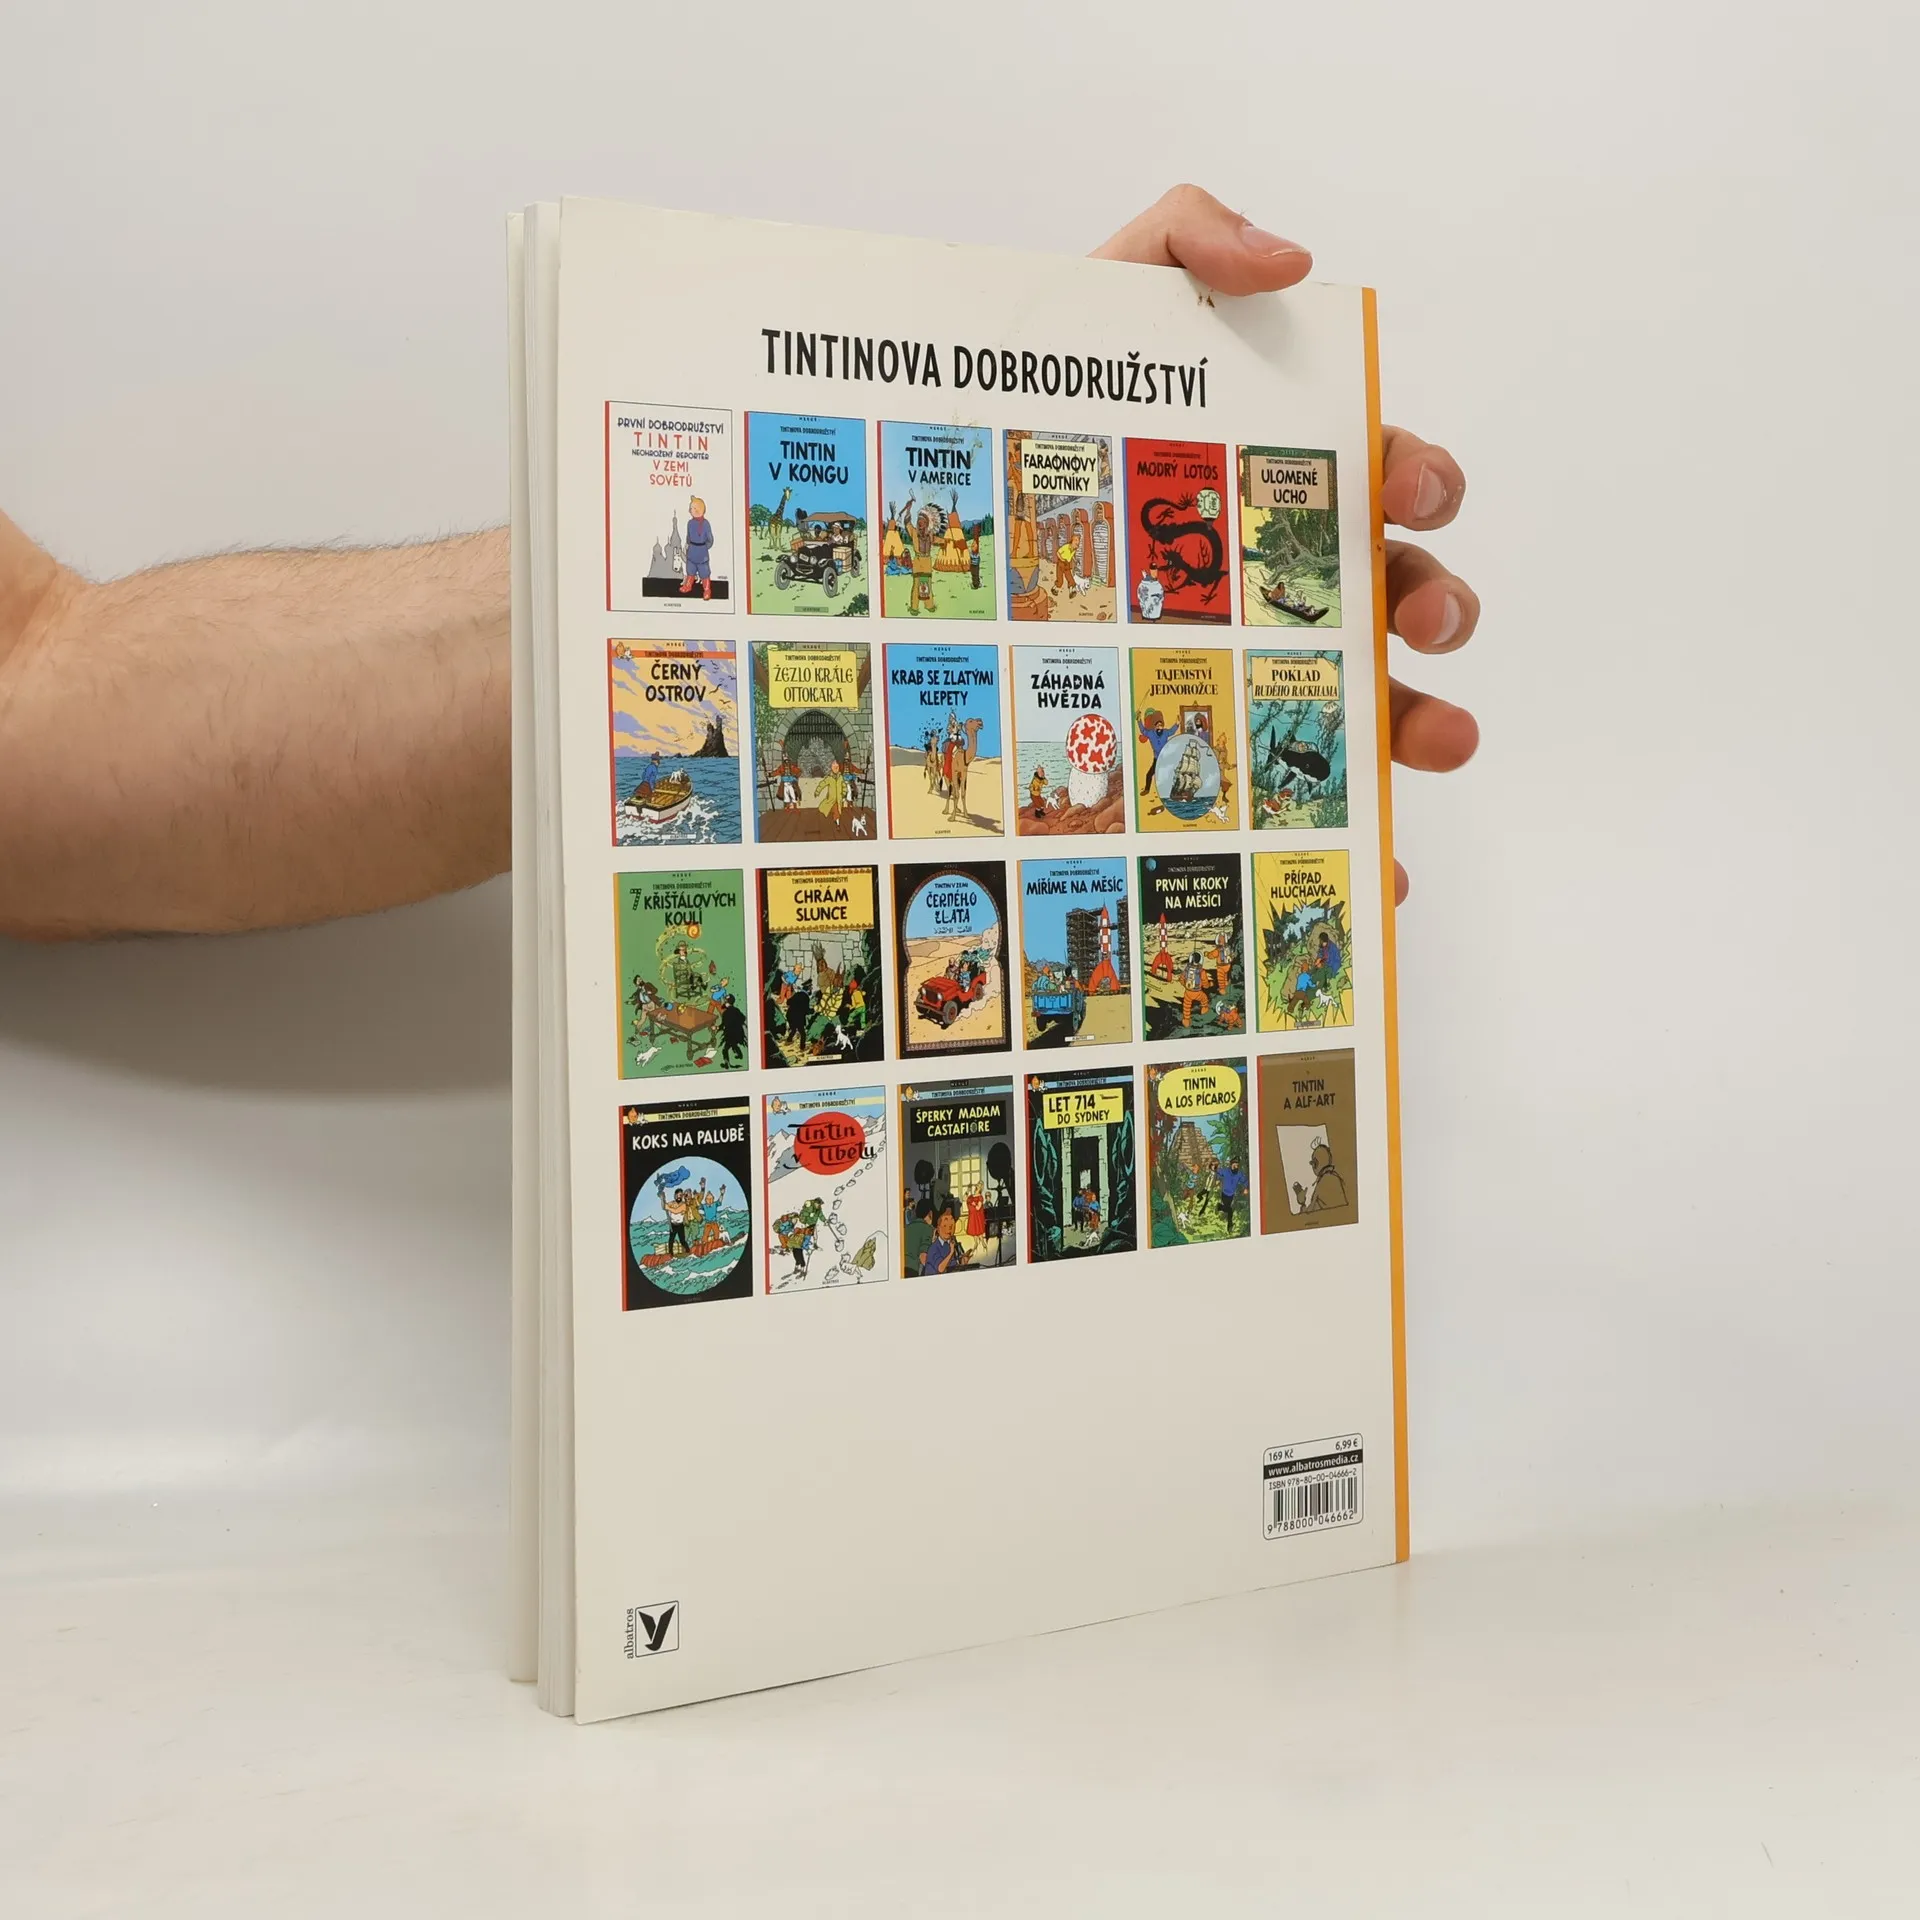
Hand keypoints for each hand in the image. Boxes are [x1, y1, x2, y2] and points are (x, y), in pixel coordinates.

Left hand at [1093, 185, 1478, 903]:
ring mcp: (1253, 673)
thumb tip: (1297, 261)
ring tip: (1436, 739)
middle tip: (1425, 616)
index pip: (1375, 471)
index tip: (1410, 489)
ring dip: (1425, 723)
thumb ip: (1187, 237)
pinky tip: (1372, 873)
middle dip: (1436, 600)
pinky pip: (1296, 809)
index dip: (1414, 473)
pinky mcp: (1208, 758)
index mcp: (1270, 484)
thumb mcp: (1091, 301)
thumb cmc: (1022, 420)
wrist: (930, 517)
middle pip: (1394, 592)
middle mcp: (1278, 581)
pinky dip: (1349, 845)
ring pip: (1370, 704)